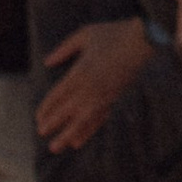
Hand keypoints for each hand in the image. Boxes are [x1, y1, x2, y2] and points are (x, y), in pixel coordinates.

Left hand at [37, 16, 150, 153]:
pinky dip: (87, 132)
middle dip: (53, 124)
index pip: (58, 95)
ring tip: (55, 147)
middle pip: (67, 111)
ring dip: (67, 135)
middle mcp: (90, 88)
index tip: (38, 118)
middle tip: (41, 133)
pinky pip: (98, 120)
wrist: (143, 40)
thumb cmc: (113, 34)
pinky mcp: (114, 99)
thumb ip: (64, 49)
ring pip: (82, 121)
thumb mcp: (85, 35)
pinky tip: (78, 141)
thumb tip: (47, 62)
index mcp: (80, 72)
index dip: (46, 108)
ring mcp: (103, 96)